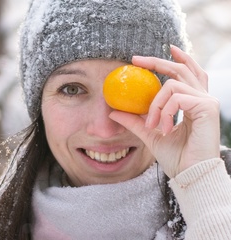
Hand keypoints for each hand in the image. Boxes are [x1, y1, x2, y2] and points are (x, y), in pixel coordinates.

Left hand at [109, 46, 219, 177]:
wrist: (189, 174)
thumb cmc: (176, 156)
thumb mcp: (150, 134)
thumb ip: (134, 121)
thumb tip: (113, 111)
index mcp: (192, 102)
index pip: (185, 74)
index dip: (174, 60)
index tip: (157, 53)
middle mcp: (202, 98)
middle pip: (181, 69)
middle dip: (158, 62)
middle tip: (136, 60)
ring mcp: (206, 101)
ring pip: (173, 85)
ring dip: (156, 104)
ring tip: (152, 125)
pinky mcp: (207, 108)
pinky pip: (177, 98)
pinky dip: (165, 112)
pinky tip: (164, 129)